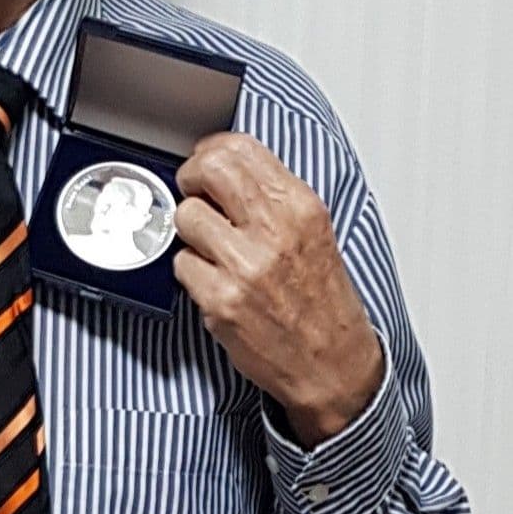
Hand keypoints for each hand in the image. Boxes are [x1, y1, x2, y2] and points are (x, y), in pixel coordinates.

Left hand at [173, 132, 383, 447]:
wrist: (333, 365)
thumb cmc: (322, 301)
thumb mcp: (312, 231)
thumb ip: (270, 195)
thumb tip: (220, 164)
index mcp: (300, 207)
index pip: (238, 147)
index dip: (210, 152)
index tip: (206, 165)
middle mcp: (275, 231)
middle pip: (206, 169)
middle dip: (190, 178)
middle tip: (196, 195)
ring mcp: (245, 266)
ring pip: (185, 216)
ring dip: (191, 232)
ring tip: (213, 249)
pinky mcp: (220, 299)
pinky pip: (180, 262)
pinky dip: (191, 271)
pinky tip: (215, 281)